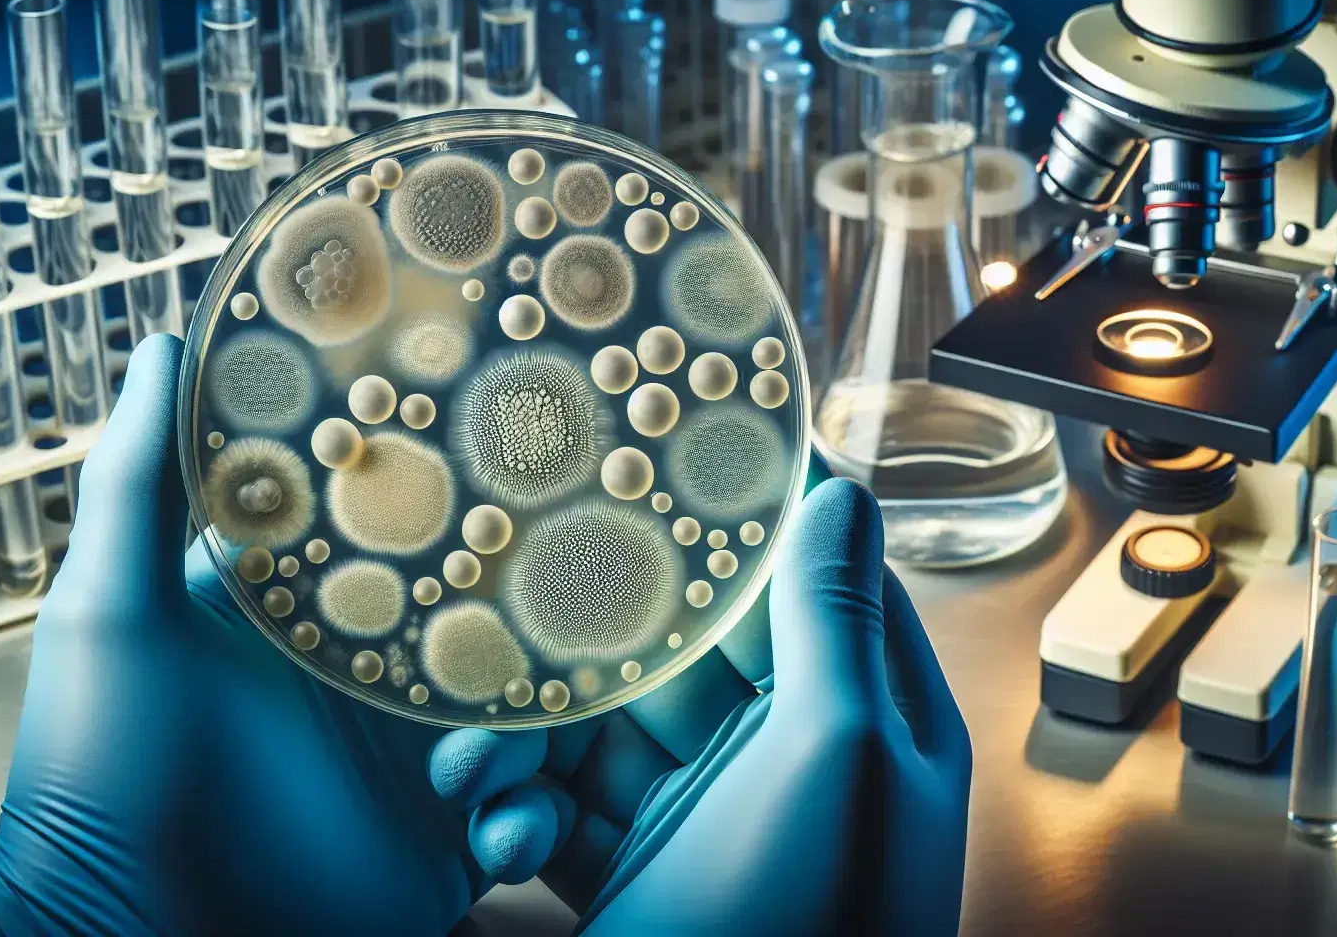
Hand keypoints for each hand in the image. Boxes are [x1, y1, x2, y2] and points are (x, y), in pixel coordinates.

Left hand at [0, 335, 550, 935]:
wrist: (121, 929)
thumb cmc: (98, 766)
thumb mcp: (115, 610)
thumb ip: (139, 480)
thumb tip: (163, 343)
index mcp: (313, 618)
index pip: (405, 541)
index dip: (457, 504)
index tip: (509, 463)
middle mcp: (372, 682)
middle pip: (491, 629)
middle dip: (530, 630)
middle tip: (556, 622)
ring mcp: (409, 767)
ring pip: (526, 722)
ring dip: (523, 742)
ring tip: (464, 772)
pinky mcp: (441, 848)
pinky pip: (526, 819)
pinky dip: (526, 825)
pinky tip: (487, 836)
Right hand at [428, 471, 972, 934]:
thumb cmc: (817, 928)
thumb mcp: (836, 760)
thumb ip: (831, 623)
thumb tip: (840, 486)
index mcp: (863, 719)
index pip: (802, 581)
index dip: (737, 516)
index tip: (654, 447)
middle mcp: (786, 759)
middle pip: (684, 648)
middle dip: (600, 620)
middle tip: (517, 559)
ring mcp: (707, 819)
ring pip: (605, 728)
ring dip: (536, 728)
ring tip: (474, 744)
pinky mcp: (638, 879)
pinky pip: (567, 811)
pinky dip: (522, 811)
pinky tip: (494, 824)